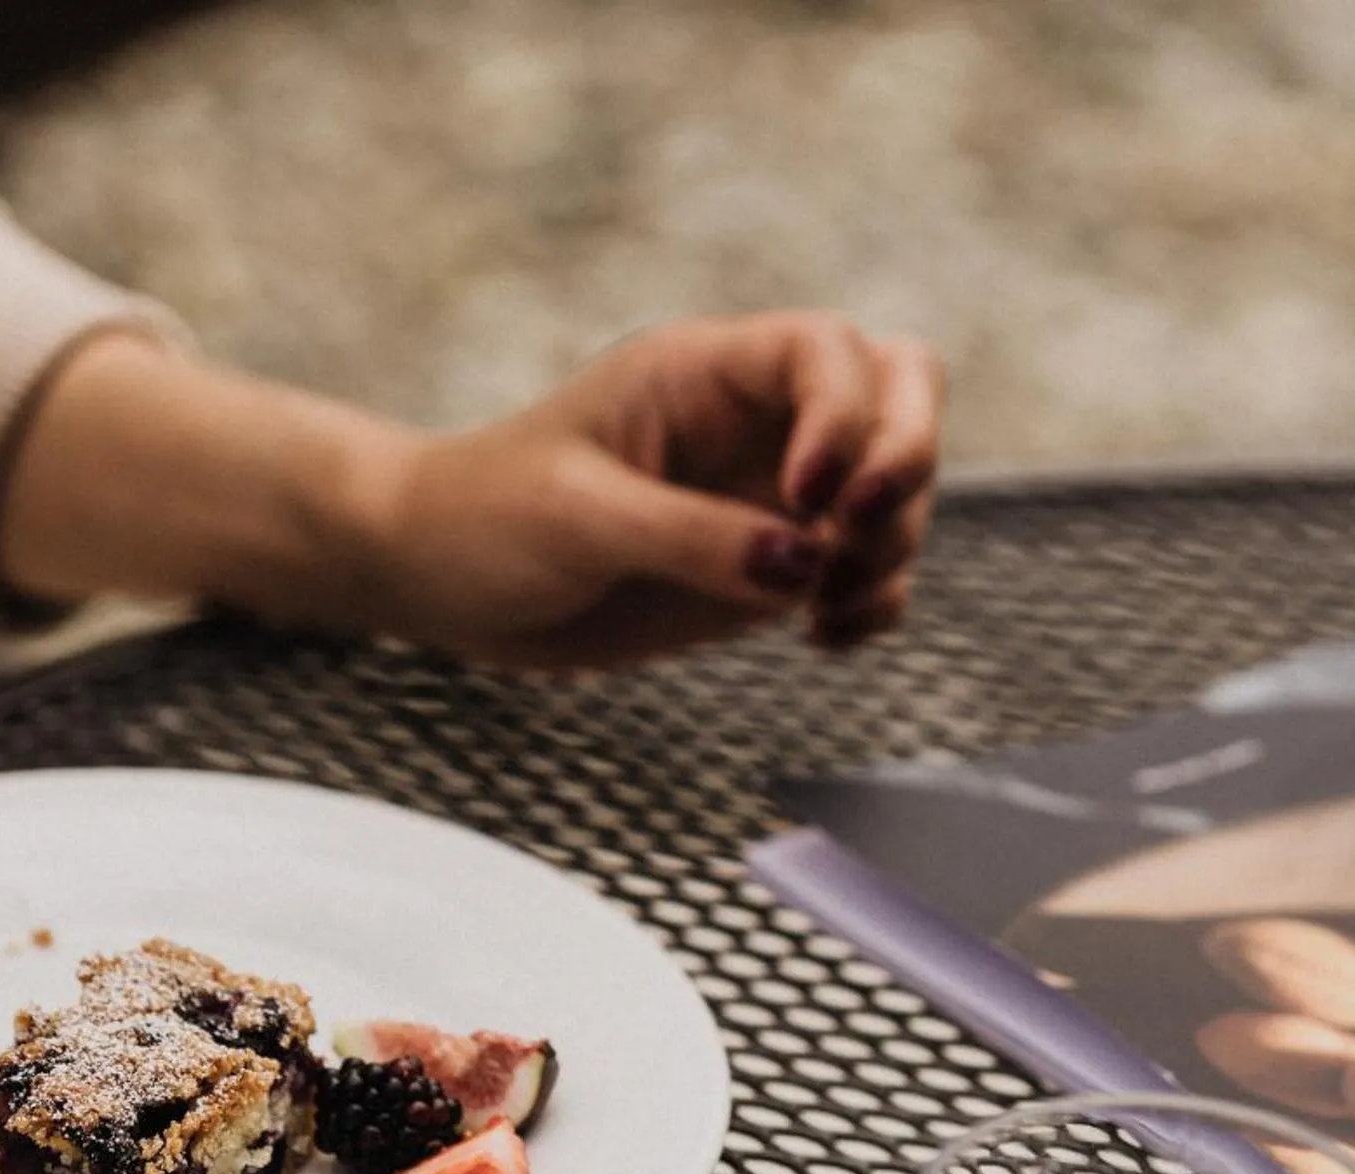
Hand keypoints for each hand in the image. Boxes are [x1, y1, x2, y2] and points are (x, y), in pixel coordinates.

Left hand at [365, 313, 942, 667]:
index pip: (830, 351)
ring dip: (888, 551)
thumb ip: (691, 536)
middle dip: (908, 459)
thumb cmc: (488, 519)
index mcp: (706, 372)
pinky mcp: (774, 566)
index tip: (804, 500)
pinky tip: (819, 640)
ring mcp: (774, 492)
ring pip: (898, 494)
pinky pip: (871, 571)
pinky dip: (875, 605)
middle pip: (902, 390)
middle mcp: (757, 421)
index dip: (846, 418)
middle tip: (858, 528)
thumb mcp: (580, 519)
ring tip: (814, 609)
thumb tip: (804, 564)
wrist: (445, 582)